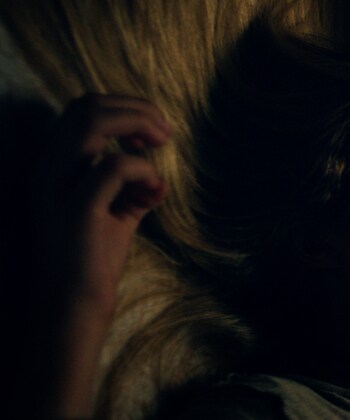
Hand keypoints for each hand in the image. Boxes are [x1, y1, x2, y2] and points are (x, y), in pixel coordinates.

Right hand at [38, 93, 170, 312]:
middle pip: (87, 105)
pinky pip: (116, 166)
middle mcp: (48, 168)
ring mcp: (58, 186)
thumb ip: (132, 188)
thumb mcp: (116, 213)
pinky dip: (145, 170)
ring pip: (92, 120)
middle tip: (165, 133)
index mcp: (52, 164)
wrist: (73, 304)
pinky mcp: (77, 208)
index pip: (82, 109)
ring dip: (137, 122)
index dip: (123, 109)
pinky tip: (154, 193)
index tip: (152, 133)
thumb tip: (159, 178)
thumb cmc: (93, 258)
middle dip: (135, 108)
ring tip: (161, 142)